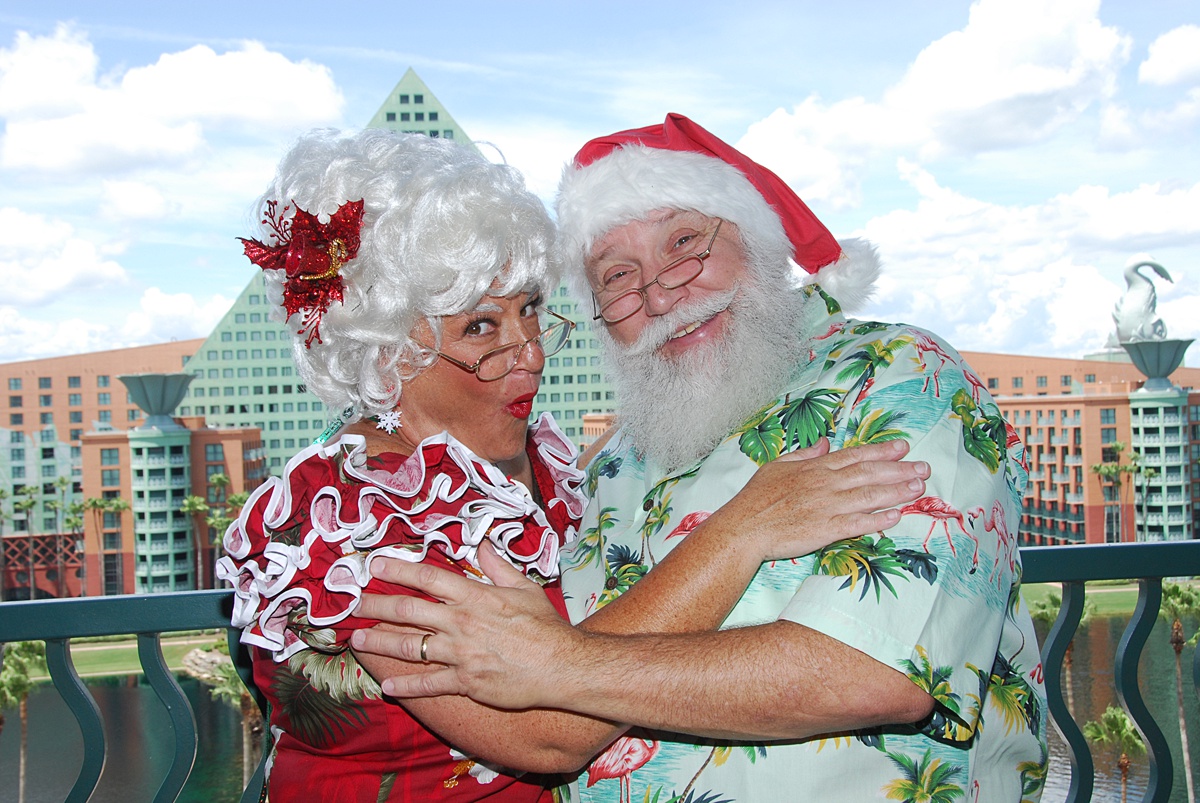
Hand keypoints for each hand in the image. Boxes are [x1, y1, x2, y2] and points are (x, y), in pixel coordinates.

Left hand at [351, 542, 579, 706]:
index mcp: (474, 596)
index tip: (374, 566)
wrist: (561, 665)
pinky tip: (388, 687)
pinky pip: (429, 684)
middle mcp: (461, 623)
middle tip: (354, 605)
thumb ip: (497, 567)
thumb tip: (482, 546)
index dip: (398, 570)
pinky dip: (407, 686)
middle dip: (377, 606)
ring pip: (410, 647)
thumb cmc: (545, 626)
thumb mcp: (524, 588)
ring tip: (358, 642)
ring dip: (381, 643)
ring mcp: (461, 654)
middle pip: (409, 611)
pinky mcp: (466, 681)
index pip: (427, 578)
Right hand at [698, 438, 927, 563]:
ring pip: (868, 496)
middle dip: (899, 469)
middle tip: (924, 467)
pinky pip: (856, 523)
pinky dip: (877, 520)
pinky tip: (895, 516)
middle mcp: (825, 484)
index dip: (881, 451)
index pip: (854, 456)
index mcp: (815, 468)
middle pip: (869, 474)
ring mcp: (827, 507)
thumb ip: (805, 454)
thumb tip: (825, 442)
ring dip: (896, 492)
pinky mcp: (825, 530)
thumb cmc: (756, 498)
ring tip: (918, 487)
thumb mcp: (777, 466)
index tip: (903, 447)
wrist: (743, 527)